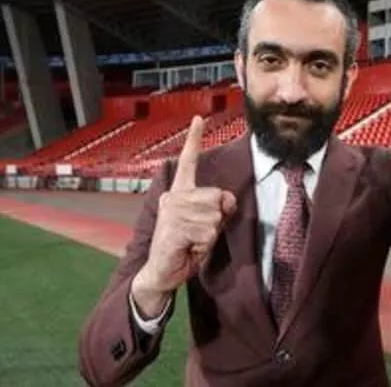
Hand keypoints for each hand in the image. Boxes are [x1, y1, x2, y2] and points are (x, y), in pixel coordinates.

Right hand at [132, 116, 235, 314]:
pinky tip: (189, 248)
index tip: (199, 118)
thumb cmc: (186, 247)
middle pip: (218, 197)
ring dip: (211, 234)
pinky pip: (207, 232)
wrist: (162, 272)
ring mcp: (171, 211)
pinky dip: (205, 244)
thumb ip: (218, 209)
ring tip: (193, 241)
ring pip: (215, 216)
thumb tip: (227, 200)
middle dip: (218, 219)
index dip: (194, 140)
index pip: (188, 162)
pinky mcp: (173, 227)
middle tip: (201, 233)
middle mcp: (174, 197)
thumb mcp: (207, 225)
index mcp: (180, 193)